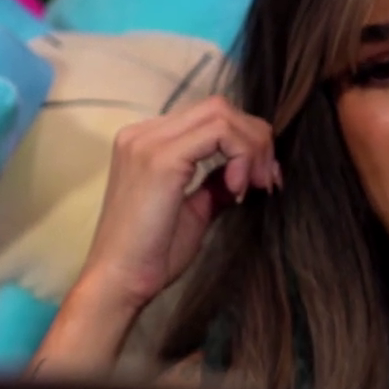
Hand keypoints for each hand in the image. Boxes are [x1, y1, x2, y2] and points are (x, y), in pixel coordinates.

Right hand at [79, 96, 279, 309]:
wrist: (120, 281)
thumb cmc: (154, 253)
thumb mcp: (196, 209)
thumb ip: (217, 183)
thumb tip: (248, 169)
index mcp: (147, 142)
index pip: (210, 117)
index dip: (246, 141)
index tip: (263, 179)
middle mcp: (143, 134)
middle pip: (220, 108)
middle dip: (256, 140)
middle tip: (267, 181)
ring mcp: (147, 142)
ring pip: (222, 115)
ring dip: (253, 147)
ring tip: (256, 186)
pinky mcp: (160, 158)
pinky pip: (219, 133)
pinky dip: (241, 155)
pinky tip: (239, 188)